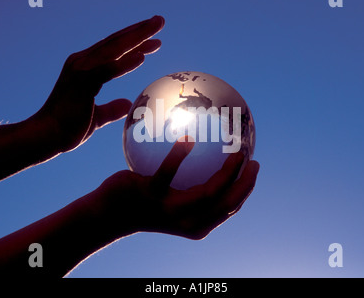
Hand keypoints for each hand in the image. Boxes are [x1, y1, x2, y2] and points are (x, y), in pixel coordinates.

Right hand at [36, 16, 164, 151]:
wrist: (46, 137)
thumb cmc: (67, 127)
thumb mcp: (96, 117)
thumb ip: (111, 109)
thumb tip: (127, 104)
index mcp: (85, 68)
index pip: (114, 49)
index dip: (135, 41)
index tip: (155, 38)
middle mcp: (81, 63)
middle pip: (116, 42)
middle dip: (140, 30)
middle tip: (160, 20)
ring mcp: (80, 70)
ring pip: (113, 49)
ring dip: (137, 37)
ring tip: (157, 28)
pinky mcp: (81, 82)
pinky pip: (106, 70)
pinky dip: (124, 63)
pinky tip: (141, 56)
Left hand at [90, 138, 259, 239]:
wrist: (109, 214)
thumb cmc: (144, 203)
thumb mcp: (170, 201)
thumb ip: (188, 188)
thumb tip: (204, 157)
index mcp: (195, 224)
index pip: (228, 209)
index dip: (245, 190)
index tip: (254, 168)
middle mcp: (186, 221)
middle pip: (226, 204)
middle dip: (244, 184)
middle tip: (252, 160)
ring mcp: (169, 210)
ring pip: (207, 193)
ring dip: (227, 172)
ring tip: (236, 151)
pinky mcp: (150, 195)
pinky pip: (168, 172)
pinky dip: (180, 155)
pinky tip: (188, 139)